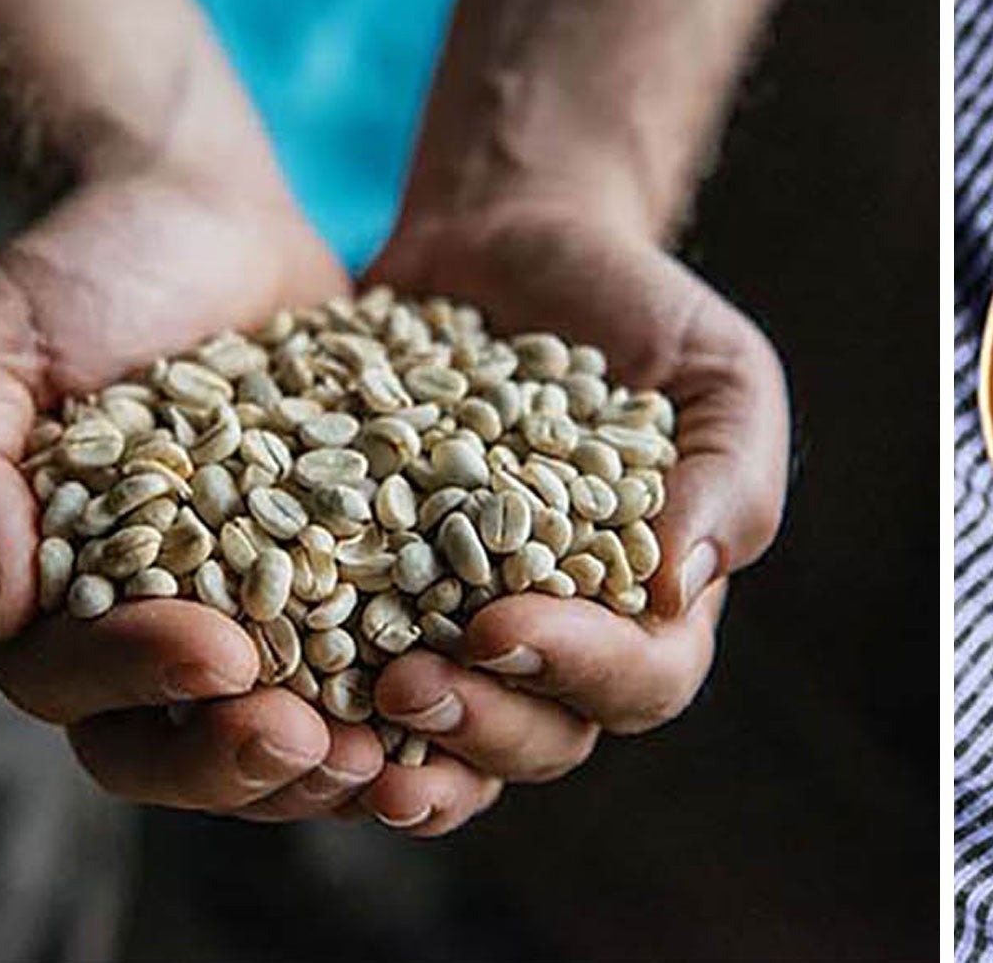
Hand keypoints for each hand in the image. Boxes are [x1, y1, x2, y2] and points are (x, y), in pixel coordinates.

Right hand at [0, 159, 385, 820]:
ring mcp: (258, 621)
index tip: (221, 655)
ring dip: (342, 768)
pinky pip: (379, 675)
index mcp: (44, 601)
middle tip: (325, 744)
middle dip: (246, 764)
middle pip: (179, 752)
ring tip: (405, 757)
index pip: (70, 686)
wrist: (212, 215)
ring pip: (286, 744)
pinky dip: (420, 710)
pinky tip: (478, 693)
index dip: (140, 684)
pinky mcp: (354, 589)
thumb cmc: (83, 276)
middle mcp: (148, 633)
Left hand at [349, 205, 788, 834]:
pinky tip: (261, 681)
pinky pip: (345, 671)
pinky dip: (312, 694)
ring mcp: (463, 627)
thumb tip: (678, 589)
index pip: (642, 678)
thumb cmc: (641, 310)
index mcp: (660, 609)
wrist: (515, 242)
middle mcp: (566, 639)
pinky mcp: (374, 594)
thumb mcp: (722, 373)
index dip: (576, 671)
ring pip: (446, 737)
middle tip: (405, 686)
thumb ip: (731, 479)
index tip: (500, 626)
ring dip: (397, 750)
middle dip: (479, 724)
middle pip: (542, 737)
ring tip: (330, 732)